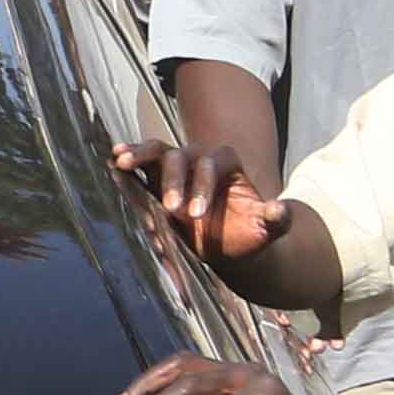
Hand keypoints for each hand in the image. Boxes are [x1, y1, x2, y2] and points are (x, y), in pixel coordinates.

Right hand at [116, 135, 285, 268]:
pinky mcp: (159, 180)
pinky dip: (130, 160)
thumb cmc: (249, 233)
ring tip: (122, 160)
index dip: (202, 186)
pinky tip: (114, 161)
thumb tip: (280, 209)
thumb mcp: (268, 228)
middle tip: (170, 208)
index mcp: (226, 164)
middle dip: (173, 181)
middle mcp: (199, 158)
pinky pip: (143, 165)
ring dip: (140, 155)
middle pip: (181, 156)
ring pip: (158, 151)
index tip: (195, 215)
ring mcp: (178, 168)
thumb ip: (276, 218)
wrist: (233, 243)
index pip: (211, 164)